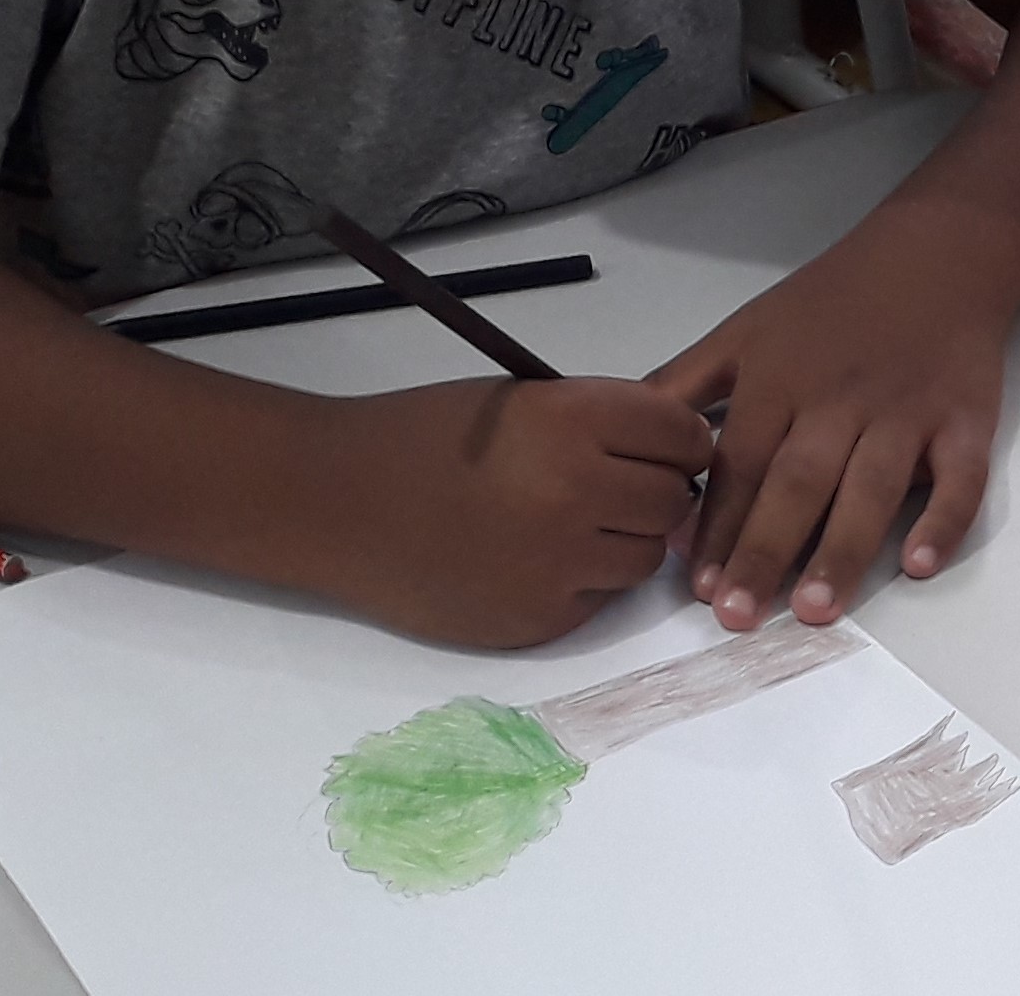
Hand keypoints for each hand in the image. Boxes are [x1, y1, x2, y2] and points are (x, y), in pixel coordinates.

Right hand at [314, 378, 708, 647]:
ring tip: (569, 524)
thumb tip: (673, 448)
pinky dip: (582, 582)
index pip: (684, 436)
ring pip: (644, 558)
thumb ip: (601, 421)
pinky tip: (532, 559)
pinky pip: (599, 600)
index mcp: (573, 421)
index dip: (679, 442)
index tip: (660, 448)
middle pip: (675, 502)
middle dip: (657, 492)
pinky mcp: (541, 620)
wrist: (335, 502)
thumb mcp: (520, 400)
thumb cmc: (423, 436)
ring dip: (624, 541)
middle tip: (616, 488)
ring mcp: (561, 564)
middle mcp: (577, 492)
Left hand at [649, 223, 1009, 630]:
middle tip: (738, 617)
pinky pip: (959, 478)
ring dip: (842, 550)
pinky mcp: (966, 420)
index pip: (741, 464)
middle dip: (765, 551)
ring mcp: (907, 412)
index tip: (694, 587)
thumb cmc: (832, 301)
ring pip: (871, 489)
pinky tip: (918, 565)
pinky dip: (943, 521)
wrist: (935, 254)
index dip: (716, 526)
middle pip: (797, 483)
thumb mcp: (745, 329)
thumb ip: (684, 386)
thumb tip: (625, 443)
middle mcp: (840, 399)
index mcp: (780, 379)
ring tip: (814, 610)